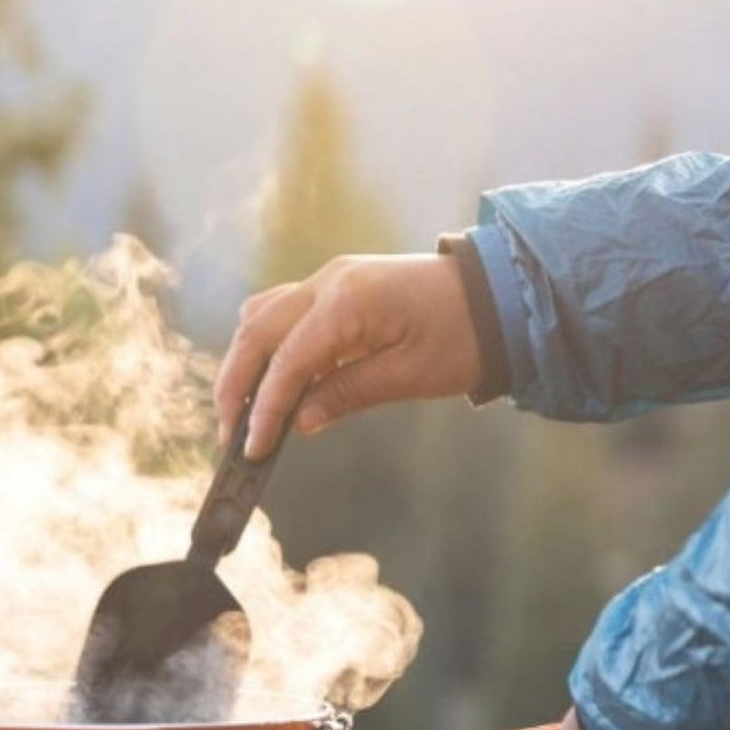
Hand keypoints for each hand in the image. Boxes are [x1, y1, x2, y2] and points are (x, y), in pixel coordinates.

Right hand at [214, 253, 483, 458]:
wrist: (499, 294)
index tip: (253, 450)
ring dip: (243, 363)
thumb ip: (346, 394)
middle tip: (229, 436)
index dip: (265, 409)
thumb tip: (298, 421)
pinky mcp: (337, 287)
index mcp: (349, 302)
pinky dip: (267, 347)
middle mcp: (329, 281)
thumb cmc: (464, 336)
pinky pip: (283, 313)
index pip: (288, 360)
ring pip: (260, 316)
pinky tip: (270, 383)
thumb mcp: (408, 375)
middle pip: (256, 331)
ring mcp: (330, 279)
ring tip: (240, 412)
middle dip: (236, 385)